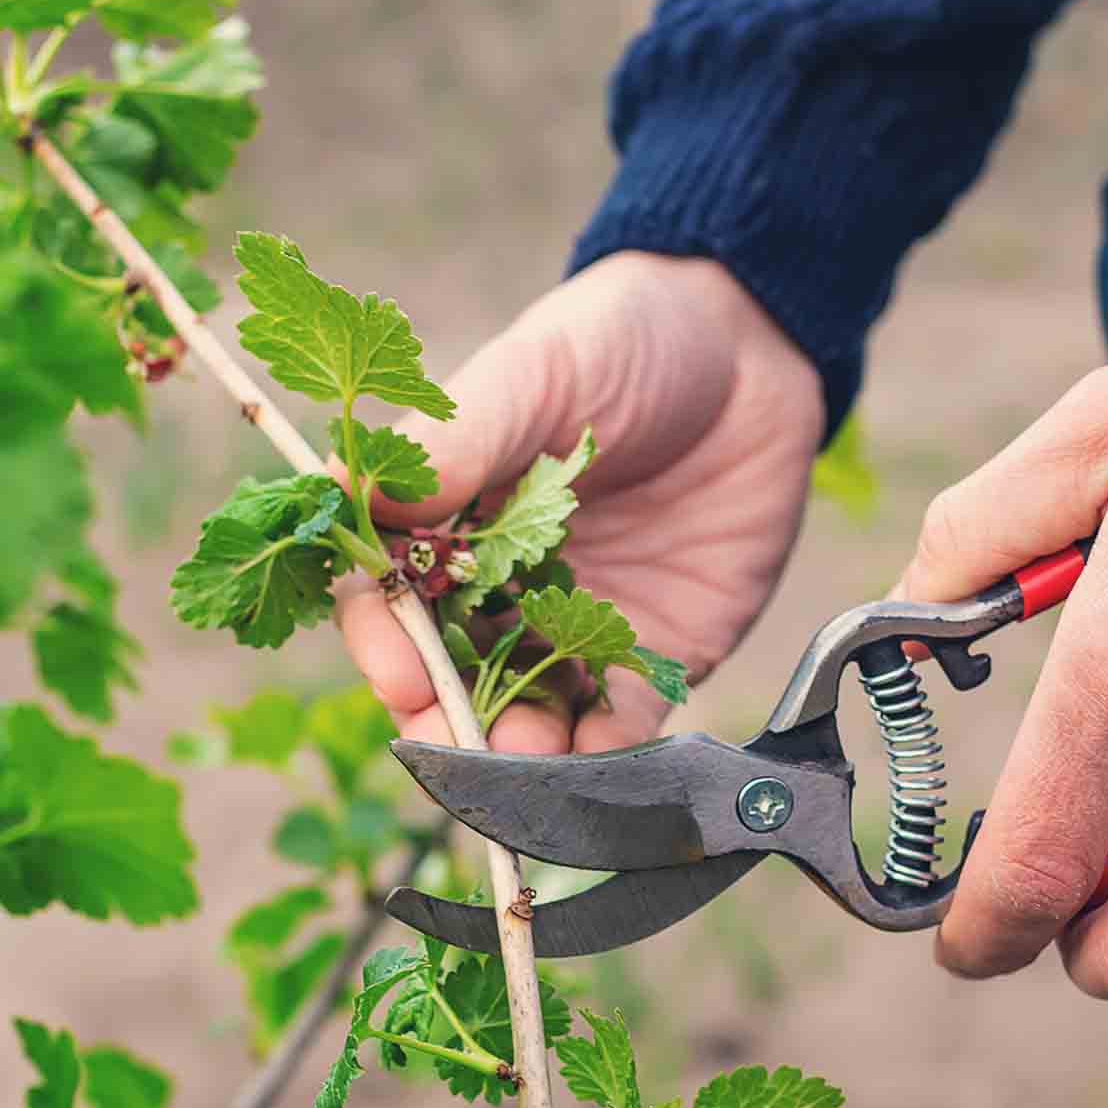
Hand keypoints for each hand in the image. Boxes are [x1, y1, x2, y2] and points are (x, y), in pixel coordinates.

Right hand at [337, 251, 823, 754]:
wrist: (754, 351)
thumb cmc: (624, 341)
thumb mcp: (534, 373)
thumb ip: (456, 439)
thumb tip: (353, 494)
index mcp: (451, 522)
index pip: (391, 603)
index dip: (386, 643)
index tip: (399, 669)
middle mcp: (504, 587)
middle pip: (450, 678)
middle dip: (443, 721)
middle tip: (451, 745)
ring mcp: (578, 626)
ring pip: (528, 715)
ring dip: (517, 754)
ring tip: (523, 764)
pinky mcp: (656, 652)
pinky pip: (620, 723)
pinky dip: (603, 756)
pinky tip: (596, 766)